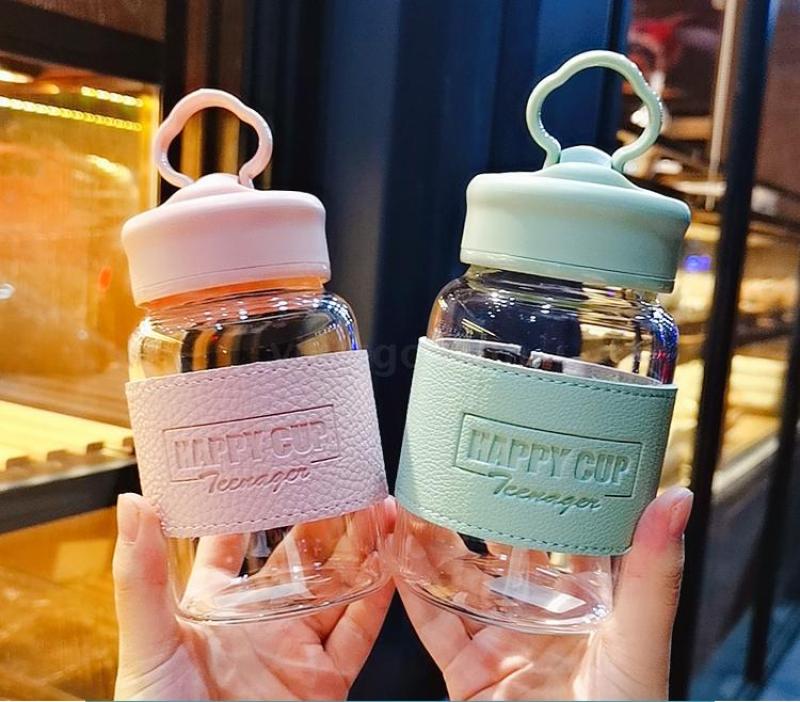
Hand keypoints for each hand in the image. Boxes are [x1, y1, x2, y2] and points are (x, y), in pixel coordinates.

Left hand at [112, 494, 393, 699]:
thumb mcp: (149, 643)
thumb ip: (142, 576)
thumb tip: (133, 503)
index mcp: (213, 604)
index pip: (233, 539)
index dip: (254, 502)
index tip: (274, 462)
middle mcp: (260, 619)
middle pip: (299, 556)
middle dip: (323, 516)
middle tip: (343, 477)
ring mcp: (296, 648)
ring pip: (337, 586)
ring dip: (360, 547)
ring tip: (377, 506)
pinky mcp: (325, 680)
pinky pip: (358, 632)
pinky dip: (379, 598)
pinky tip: (392, 562)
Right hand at [396, 486, 692, 699]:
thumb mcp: (639, 649)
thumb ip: (651, 578)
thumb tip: (675, 497)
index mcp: (591, 605)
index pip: (570, 532)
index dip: (551, 489)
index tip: (534, 444)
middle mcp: (544, 617)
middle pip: (505, 550)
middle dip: (483, 508)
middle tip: (464, 461)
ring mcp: (504, 642)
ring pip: (462, 581)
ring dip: (436, 542)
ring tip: (417, 497)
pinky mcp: (469, 671)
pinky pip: (435, 624)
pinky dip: (412, 592)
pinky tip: (397, 556)